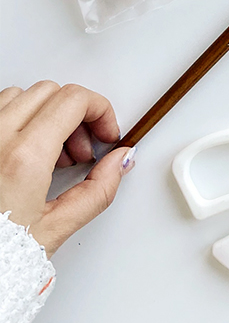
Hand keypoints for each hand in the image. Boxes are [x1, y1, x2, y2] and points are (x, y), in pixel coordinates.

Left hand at [0, 82, 133, 256]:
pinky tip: (24, 152)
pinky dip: (16, 121)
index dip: (101, 110)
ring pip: (20, 96)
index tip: (105, 133)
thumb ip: (97, 190)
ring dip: (44, 115)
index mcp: (23, 158)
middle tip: (81, 149)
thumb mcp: (54, 229)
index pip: (74, 99)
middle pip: (51, 92)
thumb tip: (119, 162)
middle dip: (76, 115)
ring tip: (50, 154)